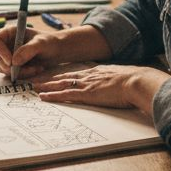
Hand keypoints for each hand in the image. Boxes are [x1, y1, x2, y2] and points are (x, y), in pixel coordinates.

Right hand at [0, 25, 66, 79]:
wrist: (57, 51)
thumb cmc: (50, 42)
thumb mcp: (41, 43)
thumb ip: (28, 50)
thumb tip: (14, 62)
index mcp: (9, 33)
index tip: (10, 61)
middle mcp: (5, 44)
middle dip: (9, 66)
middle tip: (25, 69)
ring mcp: (8, 56)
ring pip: (3, 68)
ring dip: (19, 72)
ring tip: (36, 68)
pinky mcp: (13, 67)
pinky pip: (11, 74)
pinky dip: (23, 75)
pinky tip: (36, 69)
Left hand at [35, 65, 170, 113]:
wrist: (137, 82)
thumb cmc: (134, 82)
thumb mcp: (121, 78)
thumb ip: (115, 81)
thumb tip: (118, 86)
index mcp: (97, 72)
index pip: (75, 74)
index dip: (62, 76)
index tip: (52, 77)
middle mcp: (88, 76)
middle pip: (64, 77)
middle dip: (49, 79)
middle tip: (35, 80)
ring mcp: (86, 85)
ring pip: (61, 84)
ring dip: (46, 86)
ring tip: (34, 87)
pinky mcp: (86, 94)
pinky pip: (65, 95)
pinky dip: (53, 96)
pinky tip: (43, 97)